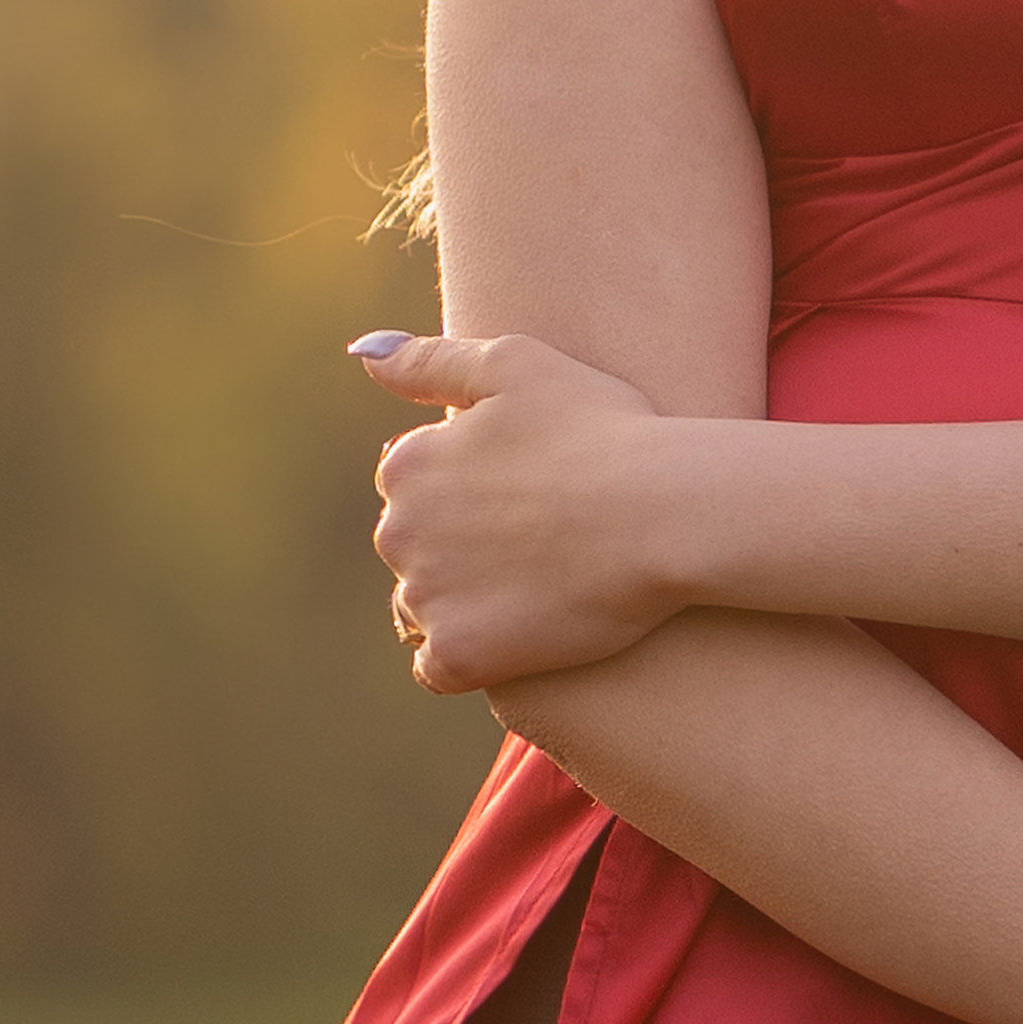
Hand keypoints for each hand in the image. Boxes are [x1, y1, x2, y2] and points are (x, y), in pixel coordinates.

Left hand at [355, 330, 682, 691]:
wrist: (660, 511)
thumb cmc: (602, 428)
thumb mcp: (515, 362)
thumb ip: (430, 360)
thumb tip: (362, 355)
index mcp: (408, 464)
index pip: (415, 486)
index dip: (471, 490)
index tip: (526, 494)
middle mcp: (399, 531)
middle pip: (415, 548)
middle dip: (458, 547)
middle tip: (537, 543)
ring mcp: (426, 596)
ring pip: (424, 608)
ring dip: (463, 602)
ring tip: (534, 589)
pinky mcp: (458, 653)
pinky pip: (438, 668)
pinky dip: (467, 658)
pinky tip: (516, 639)